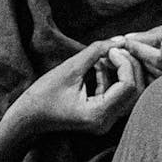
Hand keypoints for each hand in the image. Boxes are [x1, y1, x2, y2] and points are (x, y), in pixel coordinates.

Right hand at [9, 39, 144, 135]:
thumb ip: (96, 52)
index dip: (124, 62)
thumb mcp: (69, 68)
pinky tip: (99, 66)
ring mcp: (105, 121)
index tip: (110, 49)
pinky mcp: (102, 116)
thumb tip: (118, 39)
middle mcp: (106, 122)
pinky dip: (112, 77)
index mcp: (98, 114)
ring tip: (104, 56)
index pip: (127, 85)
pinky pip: (118, 95)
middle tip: (113, 49)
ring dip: (120, 71)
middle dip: (128, 66)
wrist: (27, 117)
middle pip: (134, 91)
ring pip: (129, 93)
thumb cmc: (42, 95)